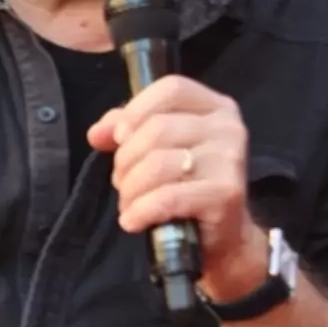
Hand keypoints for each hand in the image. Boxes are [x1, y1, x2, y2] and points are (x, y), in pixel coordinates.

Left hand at [87, 74, 269, 300]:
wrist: (225, 238)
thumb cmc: (188, 185)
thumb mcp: (160, 148)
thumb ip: (129, 129)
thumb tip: (97, 133)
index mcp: (216, 106)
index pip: (171, 89)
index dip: (137, 109)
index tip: (119, 137)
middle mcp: (228, 127)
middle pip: (158, 128)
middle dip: (126, 159)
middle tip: (122, 182)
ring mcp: (230, 160)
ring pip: (158, 163)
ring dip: (130, 188)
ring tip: (128, 203)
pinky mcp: (226, 195)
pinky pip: (167, 197)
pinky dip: (140, 211)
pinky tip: (133, 221)